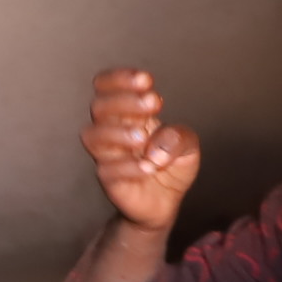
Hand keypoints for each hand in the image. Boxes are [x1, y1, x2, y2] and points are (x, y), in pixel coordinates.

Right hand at [84, 69, 199, 233]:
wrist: (166, 203)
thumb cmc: (171, 166)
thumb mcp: (188, 146)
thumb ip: (180, 137)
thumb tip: (158, 145)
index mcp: (128, 113)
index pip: (106, 86)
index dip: (120, 79)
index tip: (146, 80)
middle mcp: (112, 130)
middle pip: (99, 106)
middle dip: (124, 100)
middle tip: (153, 102)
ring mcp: (108, 155)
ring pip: (93, 136)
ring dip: (118, 132)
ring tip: (143, 139)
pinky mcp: (109, 180)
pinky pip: (108, 169)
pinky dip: (129, 166)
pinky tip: (149, 166)